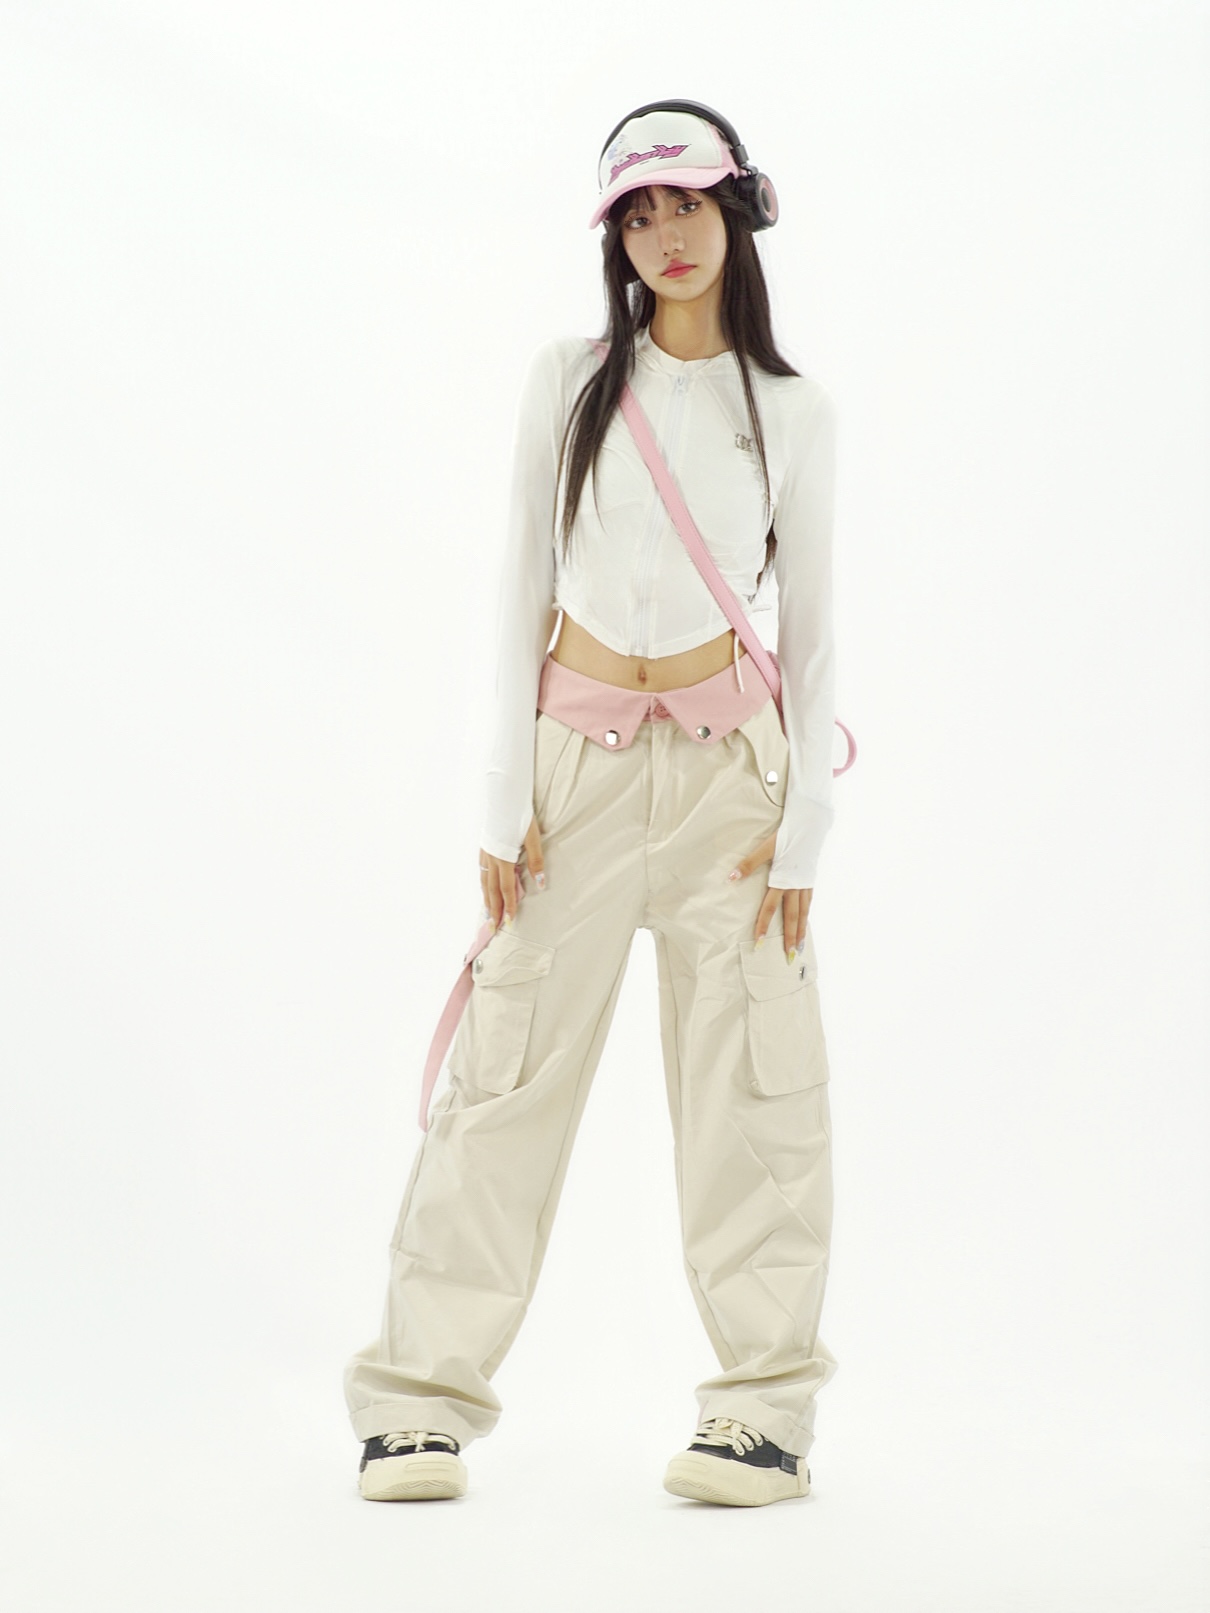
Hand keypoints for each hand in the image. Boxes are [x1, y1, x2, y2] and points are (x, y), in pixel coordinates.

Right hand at [479, 816, 546, 929]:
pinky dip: (483, 885)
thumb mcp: (533, 838)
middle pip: (492, 891)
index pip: (506, 889)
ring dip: (487, 900)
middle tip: (493, 927)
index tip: (510, 922)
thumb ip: (536, 861)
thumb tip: (540, 885)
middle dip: (494, 910)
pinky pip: (482, 872)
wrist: (502, 797)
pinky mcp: (483, 848)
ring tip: (488, 913)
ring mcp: (485, 854)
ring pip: (484, 882)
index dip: (509, 907)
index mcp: (504, 859)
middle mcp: (491, 859)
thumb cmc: (519, 816)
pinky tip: (485, 888)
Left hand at [727, 831, 812, 958]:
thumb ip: (749, 864)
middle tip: (788, 957)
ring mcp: (805, 884)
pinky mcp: (810, 879)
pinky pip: (809, 902)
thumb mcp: (766, 848)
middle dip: (790, 938)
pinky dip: (807, 914)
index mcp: (782, 880)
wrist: (811, 825)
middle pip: (792, 917)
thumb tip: (731, 878)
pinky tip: (805, 921)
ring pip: (803, 913)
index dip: (764, 925)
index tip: (760, 942)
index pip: (770, 908)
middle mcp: (795, 886)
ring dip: (801, 931)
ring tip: (800, 947)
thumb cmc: (787, 836)